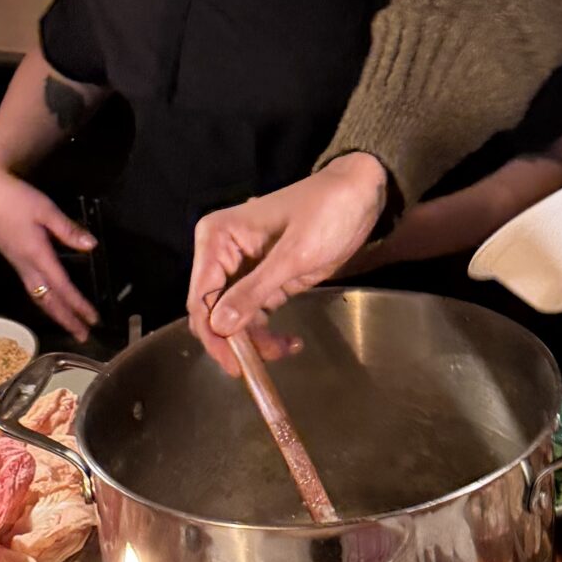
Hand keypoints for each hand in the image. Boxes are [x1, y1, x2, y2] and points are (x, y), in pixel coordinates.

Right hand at [0, 161, 97, 338]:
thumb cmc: (15, 197)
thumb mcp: (45, 209)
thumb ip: (67, 229)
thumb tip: (91, 246)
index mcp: (36, 254)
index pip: (61, 286)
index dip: (78, 305)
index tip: (93, 319)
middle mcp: (25, 265)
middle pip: (47, 300)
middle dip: (66, 319)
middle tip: (83, 336)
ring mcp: (18, 264)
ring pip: (38, 296)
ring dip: (56, 312)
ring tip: (71, 325)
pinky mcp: (14, 260)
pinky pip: (31, 288)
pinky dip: (44, 301)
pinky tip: (51, 302)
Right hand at [187, 153, 386, 374]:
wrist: (360, 194)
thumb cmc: (326, 212)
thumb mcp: (293, 255)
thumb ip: (254, 291)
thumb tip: (219, 327)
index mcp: (218, 238)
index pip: (201, 296)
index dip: (213, 333)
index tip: (234, 363)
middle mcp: (223, 253)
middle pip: (214, 311)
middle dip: (234, 340)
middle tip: (257, 367)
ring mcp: (244, 269)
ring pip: (234, 318)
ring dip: (254, 340)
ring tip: (285, 349)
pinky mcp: (266, 280)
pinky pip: (255, 314)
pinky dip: (267, 332)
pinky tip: (290, 343)